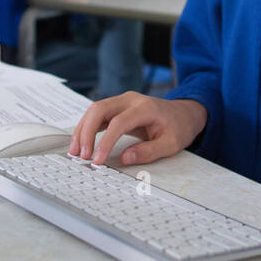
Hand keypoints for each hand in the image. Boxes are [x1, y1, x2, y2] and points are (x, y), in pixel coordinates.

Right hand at [70, 93, 206, 165]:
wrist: (184, 113)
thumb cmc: (179, 127)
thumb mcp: (171, 144)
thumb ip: (149, 151)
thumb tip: (125, 158)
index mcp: (145, 108)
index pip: (118, 122)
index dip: (105, 141)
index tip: (98, 159)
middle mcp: (131, 100)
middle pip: (100, 109)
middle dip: (86, 132)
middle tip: (81, 154)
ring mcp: (122, 101)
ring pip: (94, 110)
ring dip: (82, 129)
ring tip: (75, 151)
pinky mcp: (117, 107)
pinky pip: (97, 115)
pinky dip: (87, 128)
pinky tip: (81, 143)